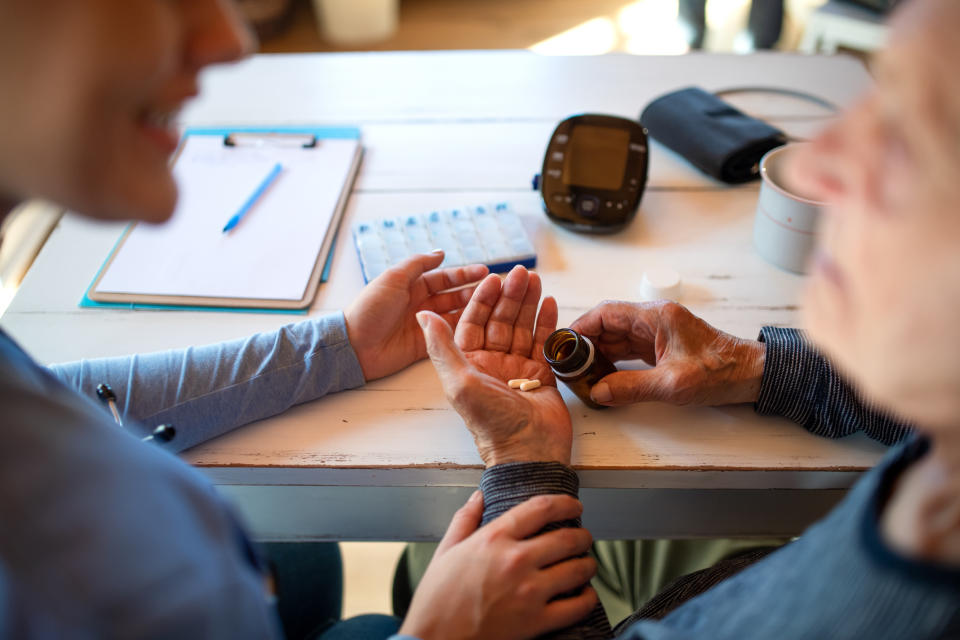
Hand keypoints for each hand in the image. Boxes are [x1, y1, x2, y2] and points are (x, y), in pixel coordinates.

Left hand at [345, 251, 487, 381]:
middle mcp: (420, 303)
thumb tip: (441, 252)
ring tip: (495, 306)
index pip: (443, 277)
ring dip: (473, 309)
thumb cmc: (370, 308)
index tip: (485, 272)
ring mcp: (424, 324)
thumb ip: (418, 264)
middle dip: (474, 292)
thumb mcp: (393, 278)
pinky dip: (463, 330)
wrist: (354, 345)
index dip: (464, 274)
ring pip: (454, 314)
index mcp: (411, 285)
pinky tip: (480, 326)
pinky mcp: (425, 344)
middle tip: (496, 290)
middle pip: (453, 296)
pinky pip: (448, 335)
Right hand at [400, 491, 597, 639]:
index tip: (574, 505)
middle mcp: (516, 560)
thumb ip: (465, 519)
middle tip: (584, 538)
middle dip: (583, 536)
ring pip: (578, 569)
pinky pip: (577, 606)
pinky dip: (587, 598)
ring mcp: (529, 592)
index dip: (565, 503)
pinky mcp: (536, 621)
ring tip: (586, 564)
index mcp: (494, 538)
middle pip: (568, 538)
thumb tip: (478, 496)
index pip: (541, 509)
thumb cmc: (437, 598)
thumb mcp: (446, 550)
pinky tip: (585, 594)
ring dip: (588, 564)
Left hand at [417, 266, 569, 465]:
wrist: (529, 450)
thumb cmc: (492, 422)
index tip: (492, 278)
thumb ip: (441, 347)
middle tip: (520, 273)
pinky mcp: (540, 374)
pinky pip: (541, 342)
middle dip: (509, 296)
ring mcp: (517, 368)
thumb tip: (421, 315)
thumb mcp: (459, 382)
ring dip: (527, 303)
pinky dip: (545, 322)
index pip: (474, 323)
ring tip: (535, 280)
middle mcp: (492, 364)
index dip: (482, 299)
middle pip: (500, 321)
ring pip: (521, 327)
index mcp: (469, 364)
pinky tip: (548, 301)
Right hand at [569, 300, 765, 406]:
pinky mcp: (663, 346)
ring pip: (618, 337)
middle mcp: (655, 319)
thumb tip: (599, 393)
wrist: (753, 374)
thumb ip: (631, 387)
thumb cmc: (721, 372)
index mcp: (656, 317)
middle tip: (568, 364)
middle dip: (586, 343)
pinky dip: (614, 359)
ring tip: (581, 372)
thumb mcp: (672, 384)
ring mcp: (659, 332)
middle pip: (608, 324)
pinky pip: (630, 348)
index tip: (564, 344)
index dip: (581, 327)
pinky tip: (603, 374)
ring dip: (599, 353)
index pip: (606, 313)